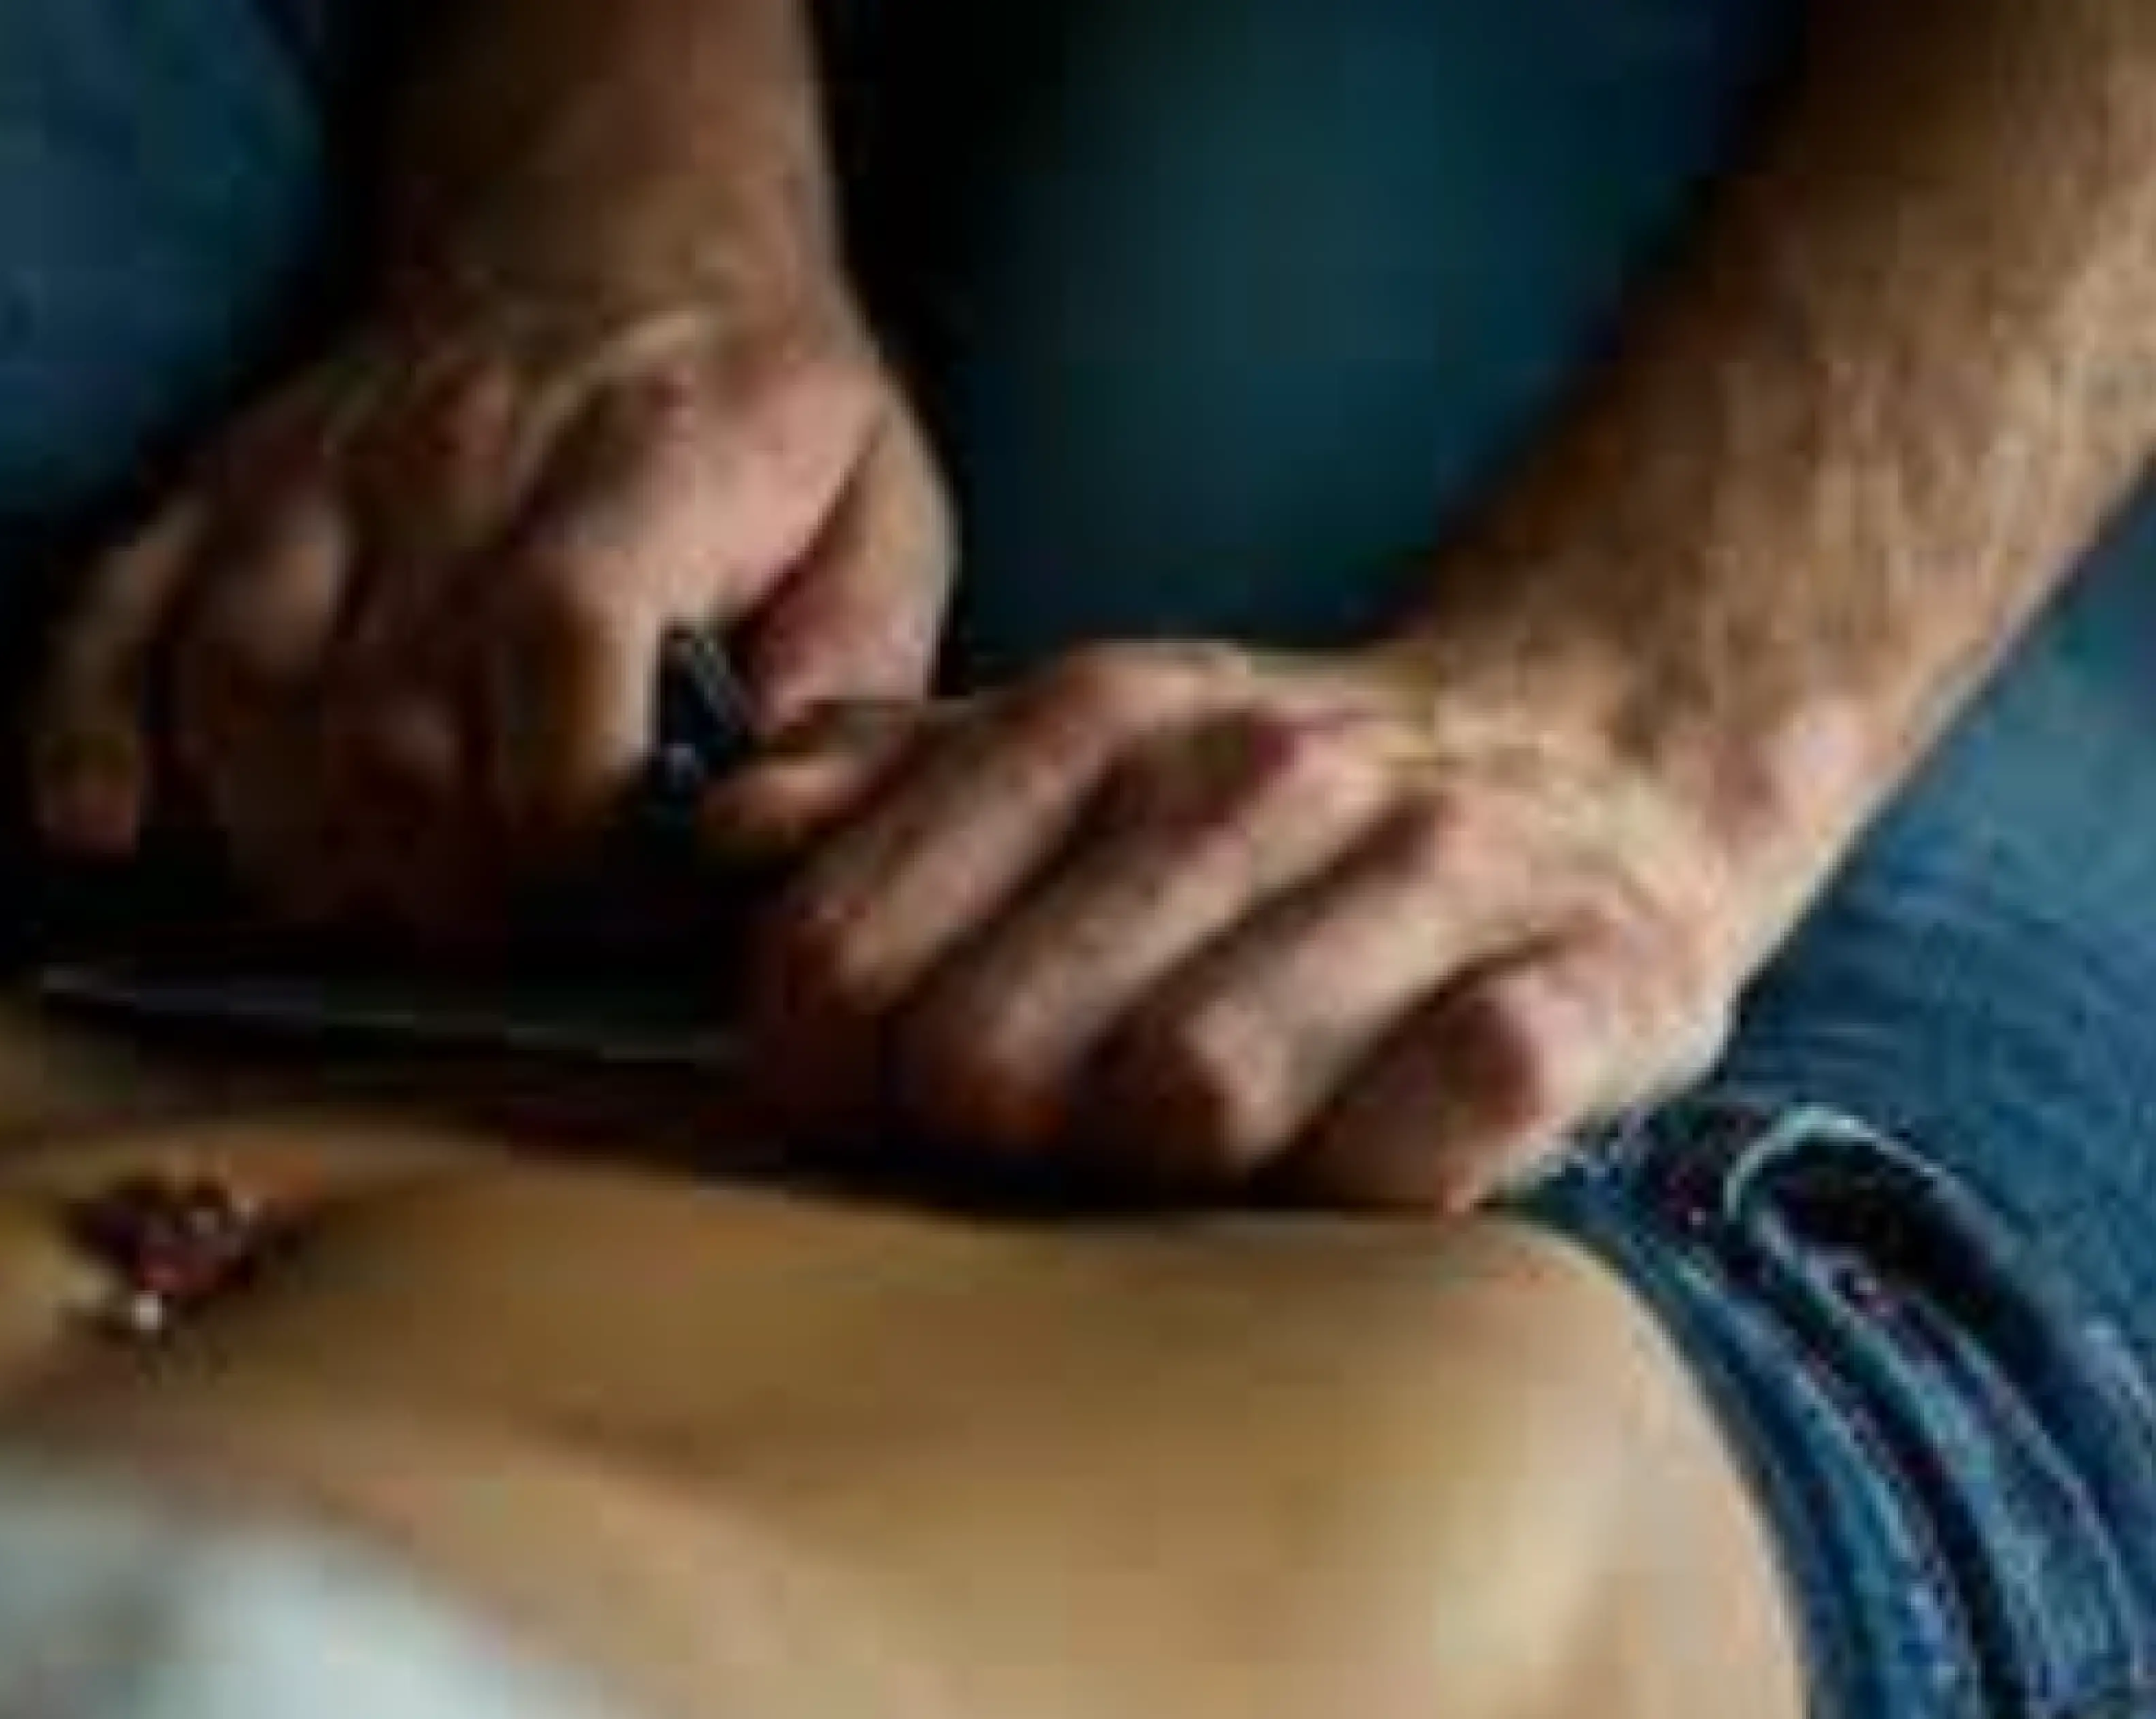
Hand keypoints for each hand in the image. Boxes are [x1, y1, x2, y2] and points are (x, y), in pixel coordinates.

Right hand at [29, 290, 947, 940]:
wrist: (616, 228)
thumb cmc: (759, 411)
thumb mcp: (883, 512)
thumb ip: (847, 677)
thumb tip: (751, 830)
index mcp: (641, 458)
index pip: (562, 649)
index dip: (576, 820)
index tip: (616, 892)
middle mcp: (454, 454)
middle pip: (391, 727)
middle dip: (446, 881)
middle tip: (504, 924)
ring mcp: (316, 470)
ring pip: (242, 695)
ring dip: (294, 844)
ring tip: (374, 894)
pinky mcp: (220, 486)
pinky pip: (107, 615)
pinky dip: (86, 738)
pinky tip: (108, 835)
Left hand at [712, 641, 1801, 1211]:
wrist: (1593, 753)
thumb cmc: (1270, 810)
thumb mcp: (1066, 750)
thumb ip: (880, 787)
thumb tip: (715, 838)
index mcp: (1094, 722)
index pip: (842, 955)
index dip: (819, 1068)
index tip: (872, 1096)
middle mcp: (1252, 776)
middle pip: (992, 1059)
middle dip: (986, 1138)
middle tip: (1045, 1137)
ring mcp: (1428, 872)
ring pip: (1194, 1101)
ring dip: (1167, 1177)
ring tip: (1201, 1148)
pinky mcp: (1591, 978)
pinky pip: (1431, 1130)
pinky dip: (1371, 1178)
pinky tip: (1359, 1153)